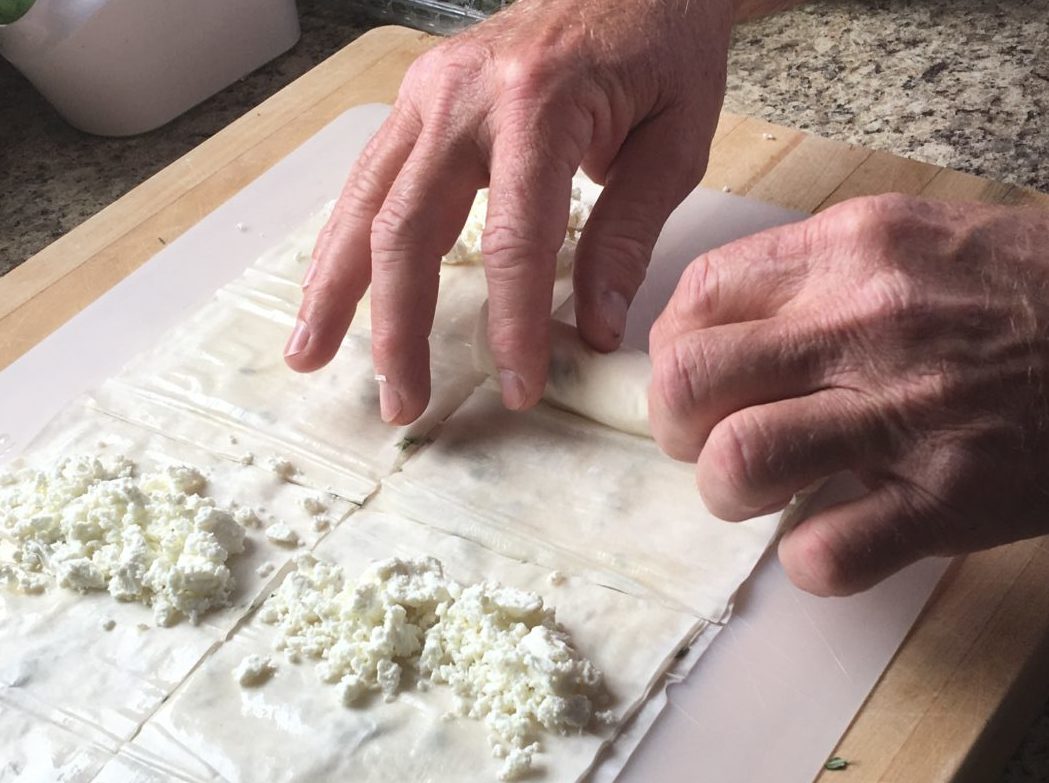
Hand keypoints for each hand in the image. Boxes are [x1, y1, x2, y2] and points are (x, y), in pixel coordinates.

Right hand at [285, 0, 732, 422]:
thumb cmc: (661, 52)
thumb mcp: (675, 141)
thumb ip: (628, 234)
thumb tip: (593, 328)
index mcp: (538, 102)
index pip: (516, 241)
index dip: (512, 325)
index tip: (517, 389)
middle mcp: (463, 94)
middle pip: (409, 229)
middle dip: (399, 327)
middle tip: (402, 403)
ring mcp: (427, 91)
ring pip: (364, 203)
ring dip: (336, 288)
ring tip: (311, 355)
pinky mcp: (415, 98)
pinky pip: (367, 179)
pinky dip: (342, 240)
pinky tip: (327, 288)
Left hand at [648, 194, 1048, 595]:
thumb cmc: (1019, 287)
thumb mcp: (910, 238)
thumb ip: (808, 274)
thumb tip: (708, 330)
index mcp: (851, 249)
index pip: (698, 296)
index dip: (671, 347)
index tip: (694, 376)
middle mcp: (868, 323)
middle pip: (690, 381)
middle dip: (674, 425)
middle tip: (705, 439)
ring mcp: (911, 413)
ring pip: (739, 462)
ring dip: (727, 492)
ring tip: (760, 490)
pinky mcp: (955, 499)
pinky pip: (829, 552)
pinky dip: (810, 561)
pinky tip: (832, 539)